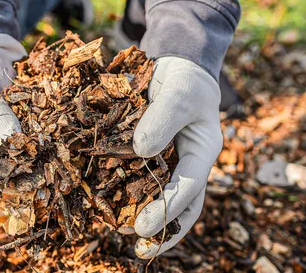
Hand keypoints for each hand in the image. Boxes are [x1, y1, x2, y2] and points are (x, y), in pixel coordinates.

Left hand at [132, 57, 222, 257]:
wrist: (176, 68)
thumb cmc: (185, 80)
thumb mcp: (179, 94)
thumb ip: (163, 119)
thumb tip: (141, 152)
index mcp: (202, 154)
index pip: (189, 191)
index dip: (167, 212)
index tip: (143, 229)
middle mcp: (185, 164)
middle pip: (176, 204)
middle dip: (157, 226)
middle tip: (130, 238)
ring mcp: (165, 161)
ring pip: (154, 194)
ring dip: (137, 212)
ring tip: (114, 225)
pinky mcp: (145, 154)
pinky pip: (134, 174)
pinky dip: (121, 187)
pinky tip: (103, 195)